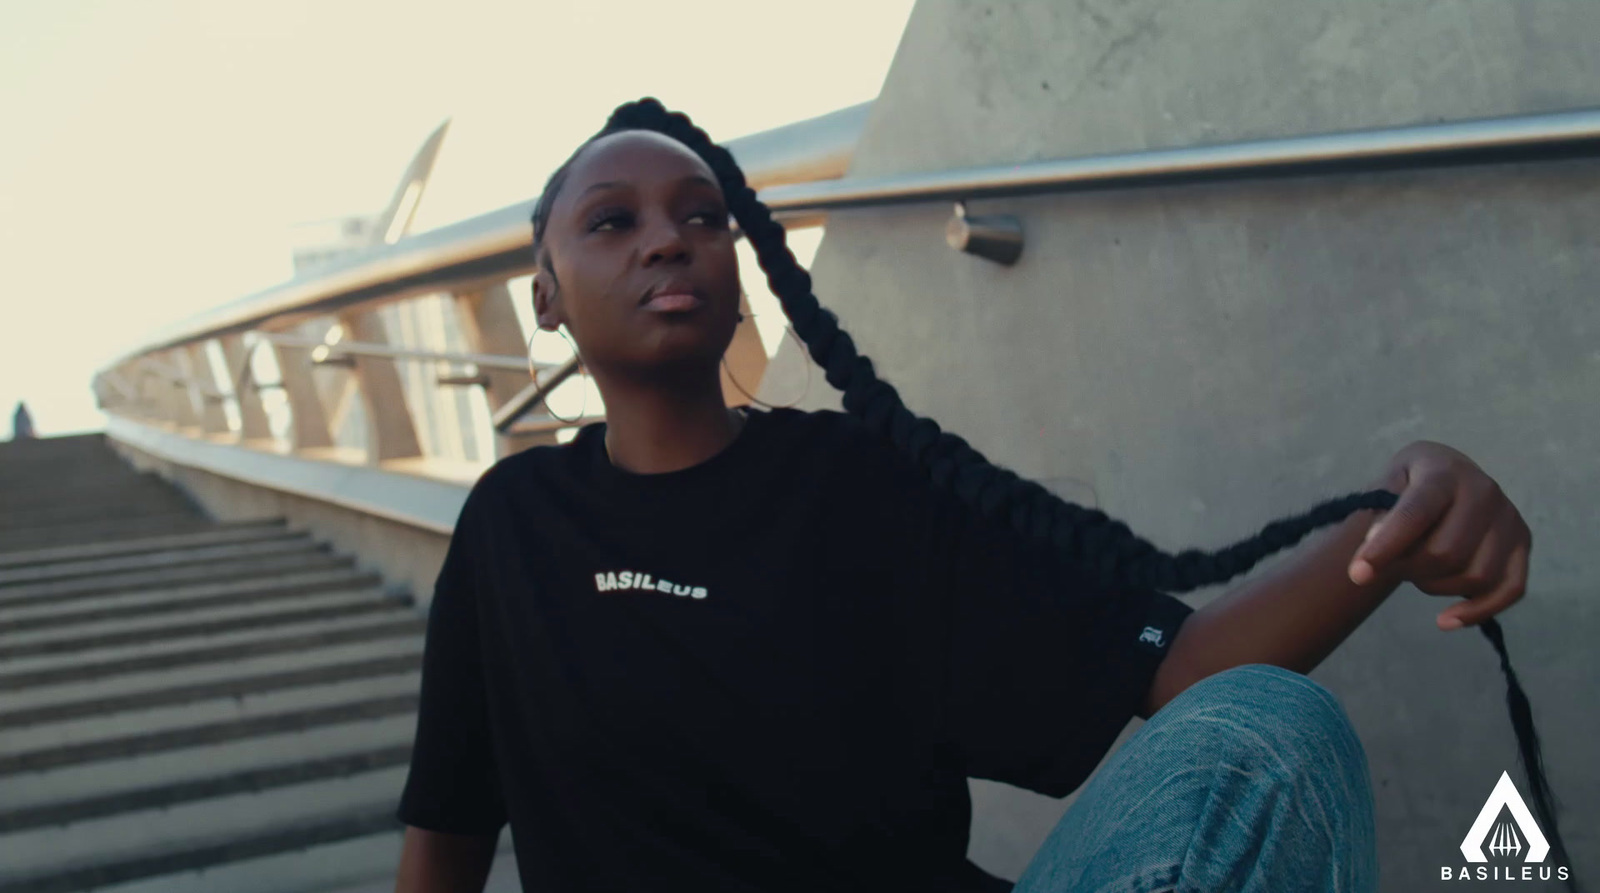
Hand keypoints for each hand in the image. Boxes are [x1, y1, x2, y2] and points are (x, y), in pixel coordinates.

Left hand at [1347, 440, 1530, 630]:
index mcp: (1444, 473)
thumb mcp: (1388, 485)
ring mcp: (1509, 518)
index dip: (1386, 546)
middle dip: (1410, 568)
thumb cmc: (1410, 484)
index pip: (1415, 513)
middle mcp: (1484, 491)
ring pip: (1475, 577)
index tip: (1357, 575)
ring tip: (1419, 570)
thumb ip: (1379, 515)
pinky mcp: (1523, 543)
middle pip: (1445, 554)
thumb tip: (1376, 550)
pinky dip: (1477, 612)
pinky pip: (1510, 590)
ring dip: (1436, 586)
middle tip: (1395, 563)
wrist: (1449, 475)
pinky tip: (1445, 621)